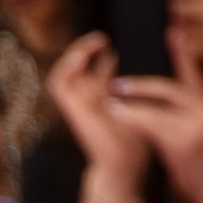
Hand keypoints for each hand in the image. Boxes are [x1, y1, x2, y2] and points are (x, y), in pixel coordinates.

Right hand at [46, 32, 150, 195]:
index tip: (116, 43)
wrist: (123, 164)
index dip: (100, 55)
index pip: (95, 70)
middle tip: (103, 38)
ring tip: (94, 42)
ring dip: (75, 54)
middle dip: (85, 49)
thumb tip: (143, 68)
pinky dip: (67, 66)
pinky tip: (84, 56)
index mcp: (101, 99)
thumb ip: (133, 88)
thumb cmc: (134, 140)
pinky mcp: (71, 106)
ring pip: (63, 71)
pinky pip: (59, 81)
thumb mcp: (136, 107)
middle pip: (75, 67)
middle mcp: (86, 99)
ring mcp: (76, 103)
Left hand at [105, 30, 202, 202]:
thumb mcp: (187, 128)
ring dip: (134, 97)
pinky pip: (153, 124)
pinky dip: (132, 116)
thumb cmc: (194, 157)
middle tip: (116, 78)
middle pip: (173, 86)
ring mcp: (197, 126)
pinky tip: (115, 113)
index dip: (180, 52)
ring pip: (162, 104)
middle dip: (144, 81)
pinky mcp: (185, 143)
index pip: (192, 73)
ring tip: (112, 93)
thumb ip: (175, 110)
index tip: (170, 31)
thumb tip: (150, 90)